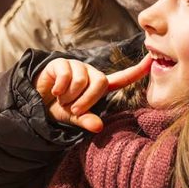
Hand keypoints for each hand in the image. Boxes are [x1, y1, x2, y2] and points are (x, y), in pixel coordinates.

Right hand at [34, 56, 151, 132]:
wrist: (36, 101)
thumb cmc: (60, 108)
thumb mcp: (75, 117)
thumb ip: (87, 120)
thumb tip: (98, 127)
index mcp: (98, 86)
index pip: (122, 78)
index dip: (137, 71)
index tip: (151, 60)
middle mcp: (90, 73)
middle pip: (100, 82)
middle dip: (86, 100)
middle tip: (74, 108)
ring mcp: (76, 66)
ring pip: (82, 80)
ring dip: (70, 96)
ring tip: (62, 98)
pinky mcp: (61, 63)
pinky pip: (66, 75)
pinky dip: (60, 88)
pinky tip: (55, 91)